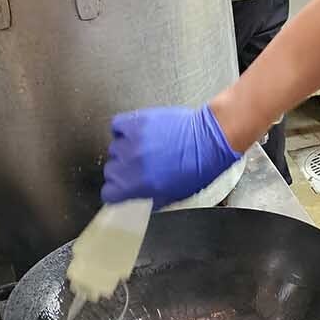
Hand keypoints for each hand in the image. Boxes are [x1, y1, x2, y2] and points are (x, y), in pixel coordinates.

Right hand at [101, 105, 240, 208]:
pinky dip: (122, 130)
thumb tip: (139, 198)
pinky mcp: (137, 121)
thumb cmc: (199, 166)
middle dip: (122, 172)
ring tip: (143, 149)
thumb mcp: (174, 194)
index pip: (108, 193)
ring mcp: (132, 140)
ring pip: (114, 149)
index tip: (121, 189)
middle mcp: (131, 163)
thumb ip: (150, 198)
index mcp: (137, 185)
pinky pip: (116, 126)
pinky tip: (134, 134)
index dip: (116, 192)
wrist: (210, 138)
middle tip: (138, 168)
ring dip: (125, 150)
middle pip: (110, 171)